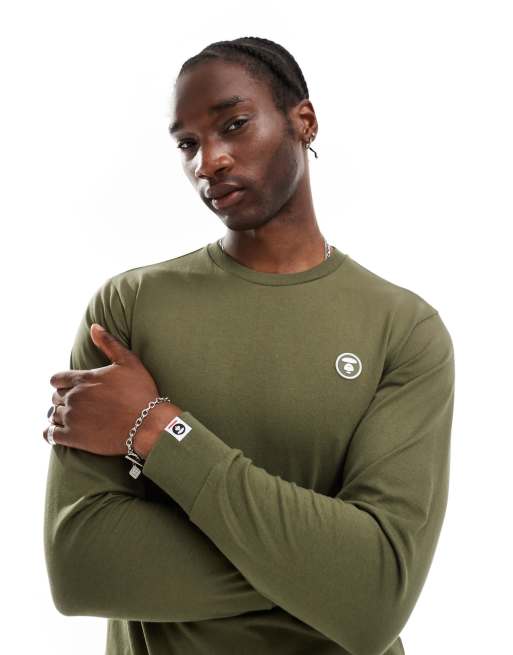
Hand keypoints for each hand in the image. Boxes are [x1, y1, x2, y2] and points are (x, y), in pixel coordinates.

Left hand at [43, 323, 181, 455]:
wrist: (148, 425)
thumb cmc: (141, 392)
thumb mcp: (128, 362)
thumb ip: (109, 343)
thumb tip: (94, 327)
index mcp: (83, 379)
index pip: (57, 379)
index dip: (63, 383)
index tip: (73, 388)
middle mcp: (73, 397)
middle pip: (55, 397)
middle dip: (65, 399)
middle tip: (80, 405)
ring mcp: (72, 418)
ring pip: (53, 415)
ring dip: (60, 416)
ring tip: (74, 419)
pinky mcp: (73, 437)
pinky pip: (51, 435)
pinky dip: (52, 433)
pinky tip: (62, 432)